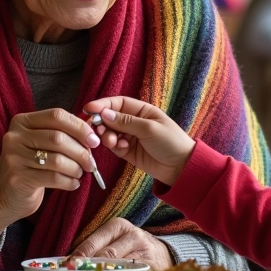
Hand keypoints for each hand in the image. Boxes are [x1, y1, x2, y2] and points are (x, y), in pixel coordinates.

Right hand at [0, 109, 99, 247]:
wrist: (3, 193)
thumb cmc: (29, 165)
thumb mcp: (40, 143)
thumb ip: (62, 133)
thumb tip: (92, 131)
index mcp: (22, 121)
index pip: (56, 116)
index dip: (79, 127)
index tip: (94, 140)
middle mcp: (15, 136)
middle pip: (58, 138)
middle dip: (81, 151)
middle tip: (91, 163)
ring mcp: (14, 157)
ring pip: (57, 159)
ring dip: (76, 168)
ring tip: (80, 173)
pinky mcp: (18, 178)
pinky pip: (53, 178)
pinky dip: (69, 181)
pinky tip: (73, 184)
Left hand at [68, 217, 173, 270]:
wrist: (161, 253)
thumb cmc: (129, 246)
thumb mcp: (113, 239)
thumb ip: (94, 248)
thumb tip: (69, 261)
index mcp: (118, 226)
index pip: (95, 242)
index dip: (81, 255)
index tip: (69, 265)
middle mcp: (133, 236)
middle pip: (107, 254)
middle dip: (90, 267)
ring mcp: (144, 252)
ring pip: (120, 267)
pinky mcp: (152, 267)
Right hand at [81, 97, 195, 186]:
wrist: (181, 167)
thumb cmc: (171, 142)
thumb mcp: (149, 128)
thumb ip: (126, 121)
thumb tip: (104, 114)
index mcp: (142, 111)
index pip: (118, 103)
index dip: (103, 105)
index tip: (89, 109)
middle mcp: (134, 122)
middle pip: (111, 118)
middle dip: (102, 123)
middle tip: (97, 129)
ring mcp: (131, 137)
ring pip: (110, 132)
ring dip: (107, 136)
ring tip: (111, 141)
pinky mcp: (128, 151)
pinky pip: (114, 146)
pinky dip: (114, 146)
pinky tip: (122, 148)